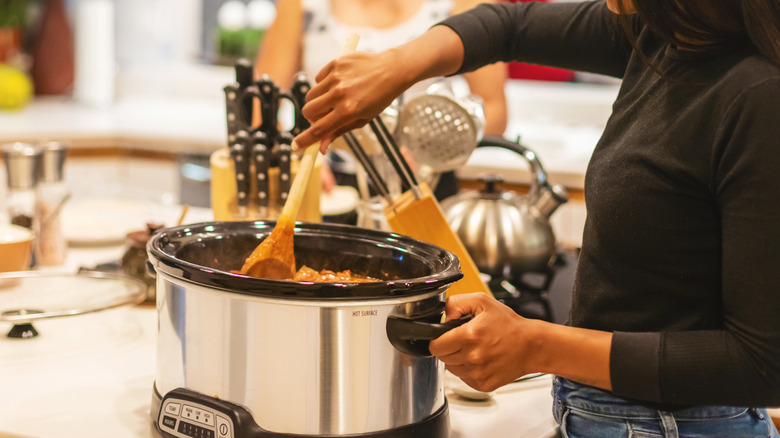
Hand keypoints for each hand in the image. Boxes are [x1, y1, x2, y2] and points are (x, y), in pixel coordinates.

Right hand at [295, 49, 412, 151]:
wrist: (392, 70)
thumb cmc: (379, 97)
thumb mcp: (363, 119)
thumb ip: (340, 131)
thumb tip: (322, 146)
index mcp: (348, 110)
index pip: (319, 129)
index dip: (306, 140)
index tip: (297, 145)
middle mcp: (340, 94)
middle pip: (308, 111)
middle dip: (312, 118)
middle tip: (324, 116)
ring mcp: (336, 77)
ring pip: (311, 95)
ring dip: (318, 101)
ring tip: (335, 98)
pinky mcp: (335, 63)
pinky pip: (318, 79)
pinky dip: (324, 84)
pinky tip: (339, 83)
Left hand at [429, 293, 538, 391]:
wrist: (531, 346)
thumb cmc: (509, 324)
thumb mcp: (482, 301)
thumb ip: (456, 303)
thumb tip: (443, 317)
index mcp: (470, 335)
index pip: (436, 345)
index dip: (438, 339)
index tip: (445, 336)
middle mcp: (473, 357)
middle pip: (442, 357)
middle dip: (448, 347)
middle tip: (464, 340)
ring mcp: (478, 373)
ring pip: (452, 369)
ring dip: (457, 359)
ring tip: (474, 349)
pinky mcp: (483, 385)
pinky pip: (464, 378)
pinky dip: (468, 370)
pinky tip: (481, 360)